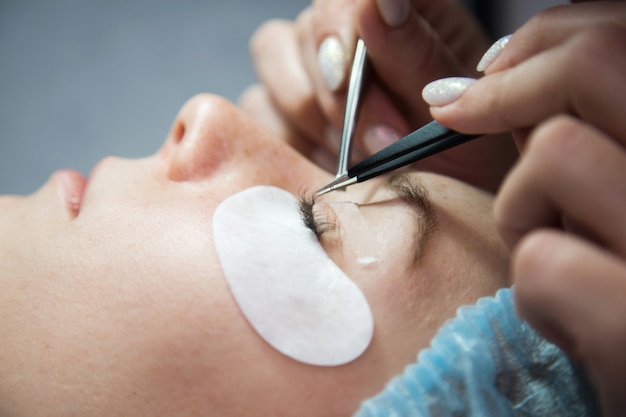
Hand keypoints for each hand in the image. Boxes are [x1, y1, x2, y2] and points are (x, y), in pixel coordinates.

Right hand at [240, 0, 516, 190]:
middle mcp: (351, 32)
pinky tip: (328, 163)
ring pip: (273, 55)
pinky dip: (289, 139)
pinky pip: (257, 108)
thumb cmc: (466, 151)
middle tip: (382, 142)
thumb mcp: (459, 108)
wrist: (448, 206)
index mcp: (402, 12)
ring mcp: (311, 67)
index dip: (345, 21)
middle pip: (309, 25)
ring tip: (359, 156)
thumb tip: (376, 2)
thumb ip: (415, 54)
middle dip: (341, 93)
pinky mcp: (280, 109)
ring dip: (315, 114)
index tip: (352, 69)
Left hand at [421, 3, 625, 414]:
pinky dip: (532, 288)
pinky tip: (563, 319)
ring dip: (523, 208)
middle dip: (513, 93)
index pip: (619, 42)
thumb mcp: (619, 201)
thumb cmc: (623, 292)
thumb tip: (487, 87)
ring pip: (554, 157)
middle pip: (594, 67)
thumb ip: (584, 136)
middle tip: (465, 116)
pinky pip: (542, 260)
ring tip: (550, 251)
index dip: (543, 42)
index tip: (487, 71)